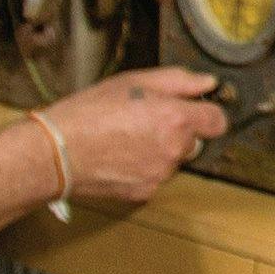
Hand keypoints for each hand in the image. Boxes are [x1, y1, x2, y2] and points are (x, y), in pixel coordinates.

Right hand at [38, 69, 227, 204]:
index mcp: (176, 118)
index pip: (218, 121)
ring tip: (127, 139)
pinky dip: (144, 168)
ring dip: (161, 151)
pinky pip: (156, 177)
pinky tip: (120, 157)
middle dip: (178, 132)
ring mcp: (161, 174)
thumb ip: (178, 81)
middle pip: (195, 141)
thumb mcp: (133, 81)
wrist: (56, 152)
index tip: (194, 110)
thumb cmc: (89, 112)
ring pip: (174, 160)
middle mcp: (174, 149)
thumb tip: (208, 83)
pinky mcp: (146, 192)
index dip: (207, 114)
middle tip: (146, 122)